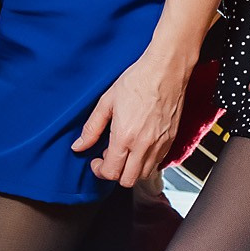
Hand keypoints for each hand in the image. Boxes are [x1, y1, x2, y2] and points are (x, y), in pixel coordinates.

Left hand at [74, 40, 194, 187]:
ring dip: (131, 169)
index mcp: (124, 136)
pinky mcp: (171, 140)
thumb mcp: (107, 101)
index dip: (99, 170)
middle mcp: (143, 145)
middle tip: (109, 158)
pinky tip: (139, 146)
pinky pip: (157, 163)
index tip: (96, 161)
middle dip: (115, 173)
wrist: (166, 70)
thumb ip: (92, 128)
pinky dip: (146, 162)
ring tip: (125, 151)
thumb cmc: (138, 80)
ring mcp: (159, 144)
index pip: (110, 172)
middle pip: (127, 180)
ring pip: (144, 175)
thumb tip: (79, 146)